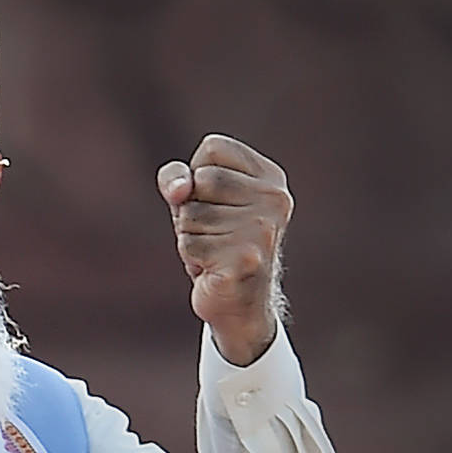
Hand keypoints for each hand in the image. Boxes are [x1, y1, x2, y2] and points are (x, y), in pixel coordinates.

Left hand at [157, 134, 291, 365]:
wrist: (240, 305)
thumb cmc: (217, 243)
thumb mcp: (193, 199)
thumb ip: (176, 178)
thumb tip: (179, 190)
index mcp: (271, 178)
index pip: (212, 147)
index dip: (197, 175)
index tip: (217, 202)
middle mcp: (275, 200)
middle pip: (200, 180)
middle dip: (191, 208)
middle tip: (213, 232)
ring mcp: (263, 230)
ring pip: (190, 214)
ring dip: (190, 235)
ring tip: (215, 251)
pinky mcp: (245, 260)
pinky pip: (189, 243)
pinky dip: (192, 258)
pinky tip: (214, 268)